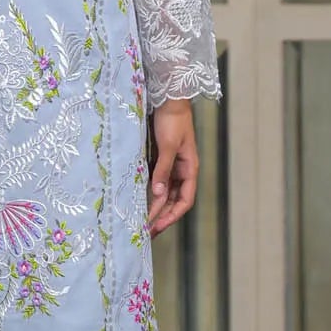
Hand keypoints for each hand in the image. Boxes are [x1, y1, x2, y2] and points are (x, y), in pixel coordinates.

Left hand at [147, 100, 198, 235]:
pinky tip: (140, 200)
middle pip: (174, 200)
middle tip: (147, 231)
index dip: (172, 215)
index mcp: (190, 169)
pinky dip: (150, 192)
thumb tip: (158, 194)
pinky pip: (156, 181)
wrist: (168, 100)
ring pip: (165, 193)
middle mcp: (182, 170)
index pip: (184, 200)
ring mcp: (171, 165)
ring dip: (156, 207)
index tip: (158, 225)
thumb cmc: (172, 121)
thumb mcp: (168, 146)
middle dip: (163, 216)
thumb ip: (163, 170)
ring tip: (143, 220)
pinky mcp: (160, 159)